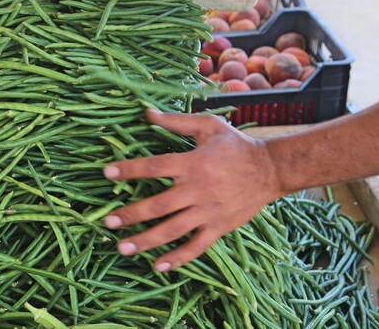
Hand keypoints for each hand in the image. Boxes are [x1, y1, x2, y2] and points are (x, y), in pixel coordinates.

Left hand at [103, 109, 284, 270]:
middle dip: (132, 215)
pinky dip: (178, 258)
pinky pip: (196, 247)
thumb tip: (145, 112)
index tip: (107, 173)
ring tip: (123, 248)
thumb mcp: (208, 126)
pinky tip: (158, 266)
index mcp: (193, 162)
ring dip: (147, 241)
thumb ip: (176, 121)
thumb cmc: (236, 145)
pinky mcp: (220, 227)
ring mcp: (209, 211)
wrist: (271, 169)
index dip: (129, 169)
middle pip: (159, 205)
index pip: (155, 166)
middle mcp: (199, 189)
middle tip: (108, 222)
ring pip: (174, 230)